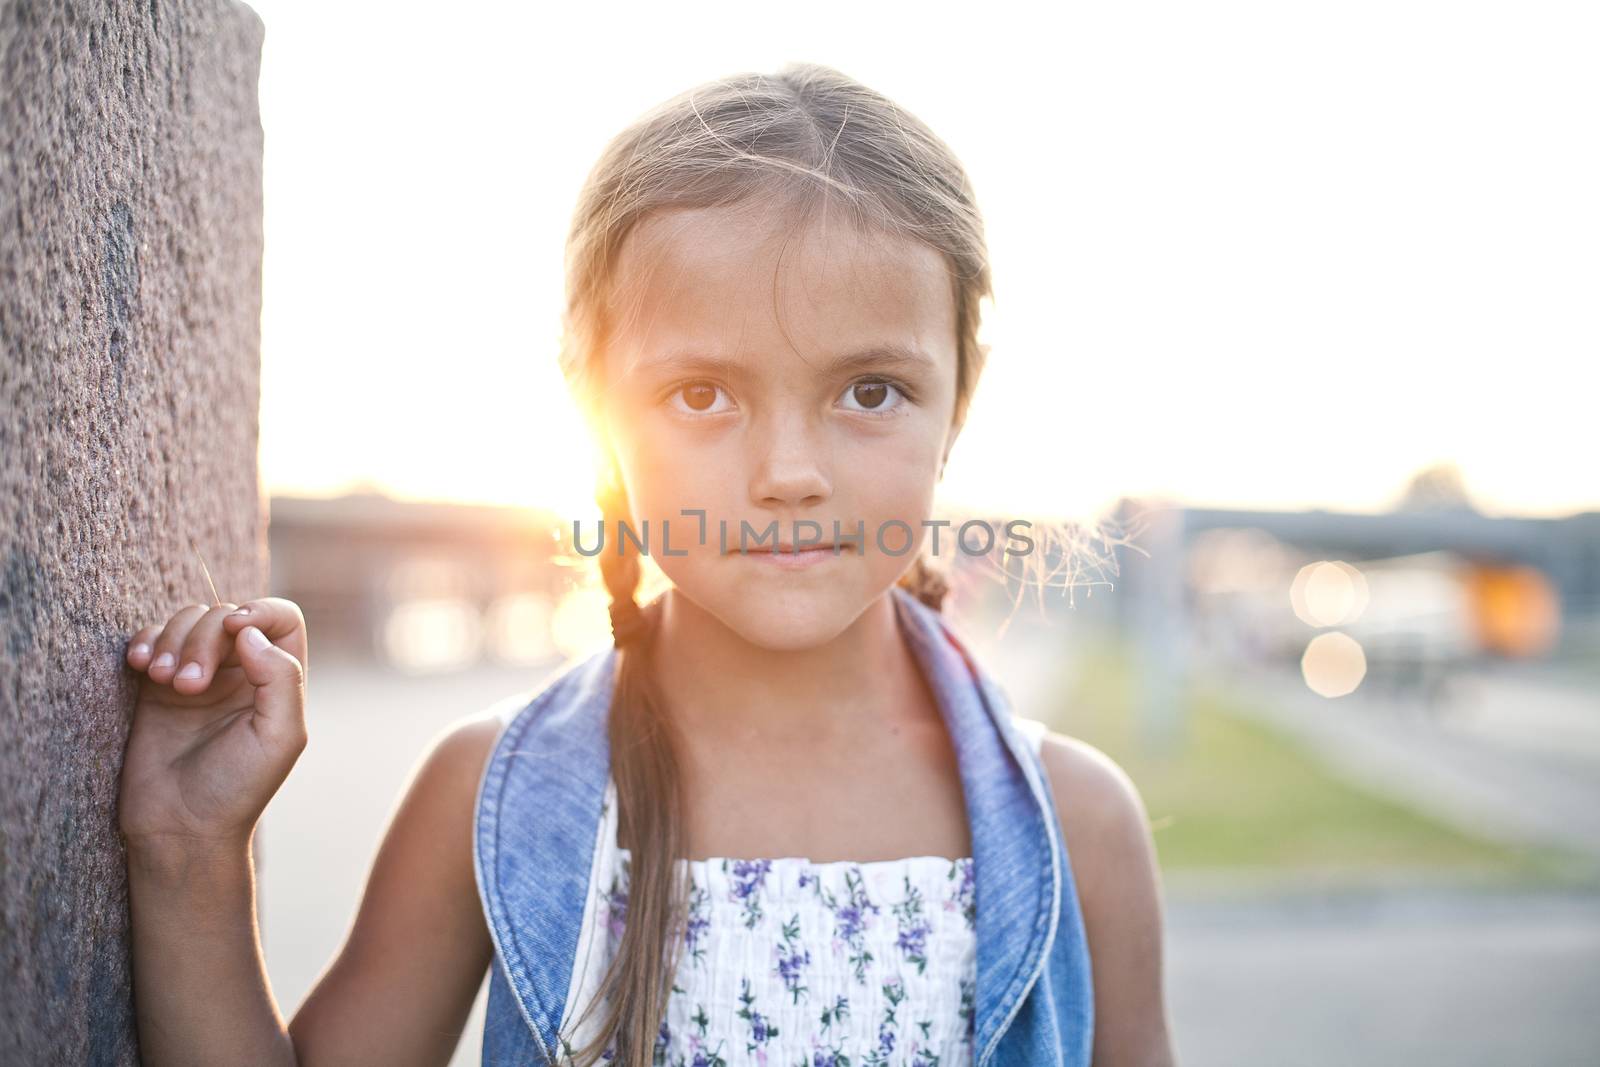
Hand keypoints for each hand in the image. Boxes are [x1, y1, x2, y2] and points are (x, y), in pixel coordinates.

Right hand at [119, 597, 309, 855]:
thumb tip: (249, 631)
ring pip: (187, 621)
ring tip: (161, 680)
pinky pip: (150, 639)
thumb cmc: (238, 788)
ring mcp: (197, 675)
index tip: (235, 629)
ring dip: (171, 640)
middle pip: (225, 616)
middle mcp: (241, 671)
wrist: (180, 827)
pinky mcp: (156, 686)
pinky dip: (143, 641)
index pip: (280, 619)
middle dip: (203, 639)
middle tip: (187, 686)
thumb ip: (281, 678)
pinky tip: (139, 665)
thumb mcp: (280, 737)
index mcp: (279, 680)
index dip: (260, 610)